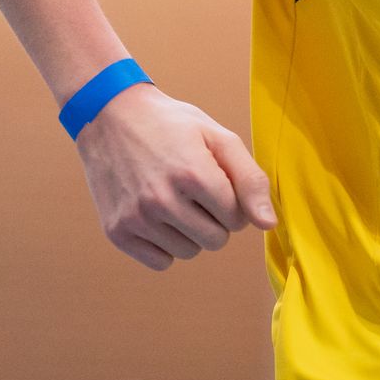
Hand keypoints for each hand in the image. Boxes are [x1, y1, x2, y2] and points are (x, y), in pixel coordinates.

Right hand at [74, 83, 276, 270]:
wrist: (110, 116)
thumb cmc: (172, 126)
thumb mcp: (218, 137)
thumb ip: (250, 180)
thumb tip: (268, 224)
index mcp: (193, 174)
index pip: (238, 218)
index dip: (233, 201)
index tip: (218, 182)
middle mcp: (162, 200)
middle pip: (216, 240)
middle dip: (216, 219)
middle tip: (197, 192)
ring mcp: (136, 218)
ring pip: (189, 252)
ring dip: (191, 232)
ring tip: (177, 200)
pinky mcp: (117, 232)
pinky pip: (160, 262)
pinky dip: (165, 244)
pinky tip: (158, 216)